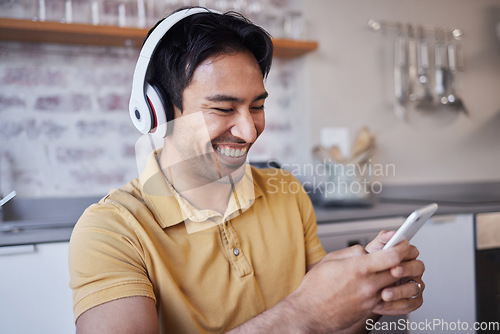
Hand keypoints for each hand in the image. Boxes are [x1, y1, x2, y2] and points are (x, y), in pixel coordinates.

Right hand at [287, 240, 412, 332]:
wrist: (308, 313)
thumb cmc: (314, 288)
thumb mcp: (330, 260)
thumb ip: (352, 252)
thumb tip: (366, 250)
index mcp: (358, 268)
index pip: (392, 256)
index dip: (401, 246)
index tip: (402, 242)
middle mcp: (367, 285)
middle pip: (398, 269)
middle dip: (403, 259)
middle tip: (402, 253)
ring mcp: (370, 300)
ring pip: (395, 285)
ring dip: (398, 276)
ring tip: (393, 268)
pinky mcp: (369, 310)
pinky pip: (388, 300)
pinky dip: (391, 291)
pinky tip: (385, 285)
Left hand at [365, 231, 425, 315]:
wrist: (362, 288)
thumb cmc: (370, 267)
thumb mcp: (373, 251)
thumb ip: (382, 240)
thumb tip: (392, 233)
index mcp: (405, 256)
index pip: (413, 251)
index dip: (405, 253)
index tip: (395, 257)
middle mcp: (412, 270)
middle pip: (418, 267)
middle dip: (405, 270)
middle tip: (392, 272)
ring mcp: (413, 285)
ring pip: (414, 288)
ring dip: (399, 291)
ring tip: (384, 294)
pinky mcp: (412, 301)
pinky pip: (410, 304)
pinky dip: (396, 306)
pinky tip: (383, 303)